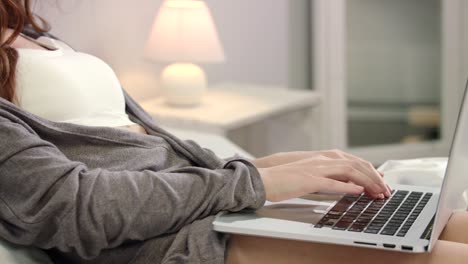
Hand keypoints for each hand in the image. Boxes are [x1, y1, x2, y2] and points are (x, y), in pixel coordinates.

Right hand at [256, 150, 390, 201]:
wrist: (264, 178)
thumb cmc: (285, 179)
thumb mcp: (311, 175)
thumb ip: (330, 177)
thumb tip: (349, 184)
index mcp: (323, 158)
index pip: (354, 162)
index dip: (371, 172)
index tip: (382, 182)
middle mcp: (322, 160)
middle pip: (356, 165)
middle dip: (375, 177)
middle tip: (386, 190)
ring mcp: (316, 169)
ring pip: (349, 171)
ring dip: (367, 182)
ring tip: (378, 192)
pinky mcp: (308, 180)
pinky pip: (332, 182)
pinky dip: (347, 186)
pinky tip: (358, 191)